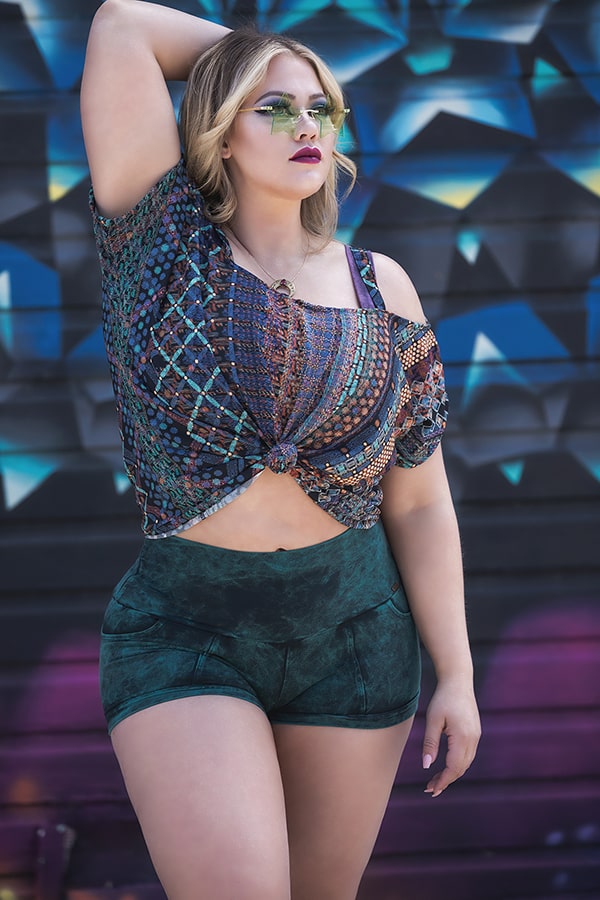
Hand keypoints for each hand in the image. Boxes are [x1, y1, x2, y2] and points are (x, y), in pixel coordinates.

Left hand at [421, 676, 480, 797]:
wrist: (458, 681)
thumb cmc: (443, 698)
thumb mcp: (432, 720)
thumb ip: (430, 743)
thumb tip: (426, 766)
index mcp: (462, 737)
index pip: (453, 768)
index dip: (443, 781)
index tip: (431, 790)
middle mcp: (473, 739)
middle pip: (461, 768)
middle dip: (446, 780)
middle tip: (430, 788)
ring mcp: (476, 736)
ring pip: (466, 763)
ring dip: (452, 773)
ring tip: (436, 780)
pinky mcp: (475, 732)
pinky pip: (468, 754)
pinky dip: (458, 764)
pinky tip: (447, 765)